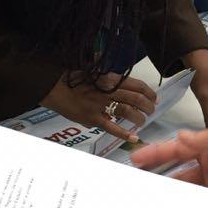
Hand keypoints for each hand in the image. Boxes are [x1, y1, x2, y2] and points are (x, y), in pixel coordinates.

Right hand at [43, 72, 157, 142]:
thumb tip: (118, 76)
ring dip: (140, 118)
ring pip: (128, 112)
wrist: (53, 87)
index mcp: (110, 78)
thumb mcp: (92, 70)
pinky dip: (125, 134)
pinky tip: (134, 137)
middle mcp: (109, 91)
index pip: (137, 85)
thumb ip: (107, 74)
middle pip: (136, 99)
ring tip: (143, 121)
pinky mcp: (93, 119)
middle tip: (151, 110)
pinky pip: (112, 128)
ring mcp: (101, 106)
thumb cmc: (71, 78)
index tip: (154, 97)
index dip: (149, 93)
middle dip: (148, 106)